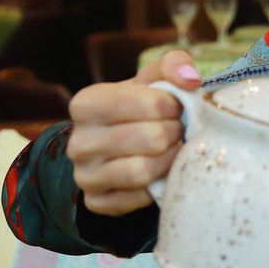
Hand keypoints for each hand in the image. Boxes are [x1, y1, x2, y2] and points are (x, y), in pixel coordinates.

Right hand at [67, 51, 201, 215]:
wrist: (120, 142)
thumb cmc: (139, 106)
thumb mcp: (152, 79)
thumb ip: (173, 65)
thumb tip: (190, 79)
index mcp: (86, 104)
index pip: (148, 104)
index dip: (173, 105)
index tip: (176, 107)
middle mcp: (78, 142)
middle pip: (151, 139)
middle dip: (174, 133)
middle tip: (177, 130)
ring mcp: (84, 175)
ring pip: (143, 171)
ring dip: (170, 160)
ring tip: (172, 149)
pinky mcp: (96, 201)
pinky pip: (138, 199)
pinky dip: (156, 186)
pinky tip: (159, 172)